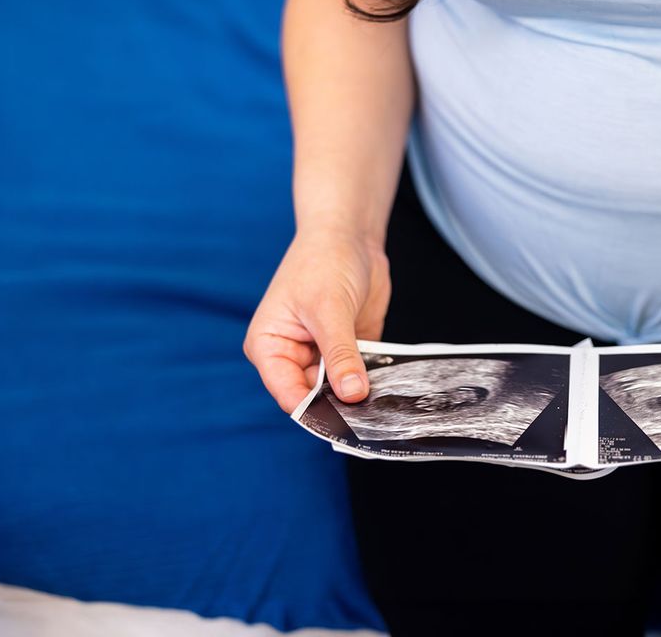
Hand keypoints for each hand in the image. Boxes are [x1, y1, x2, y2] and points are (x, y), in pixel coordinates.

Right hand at [243, 228, 390, 412]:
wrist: (349, 236)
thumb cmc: (322, 261)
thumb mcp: (329, 309)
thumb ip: (340, 354)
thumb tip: (352, 395)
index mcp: (269, 347)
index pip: (288, 394)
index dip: (314, 411)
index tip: (345, 424)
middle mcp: (292, 356)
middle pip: (314, 397)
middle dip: (341, 405)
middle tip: (371, 414)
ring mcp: (321, 355)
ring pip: (339, 391)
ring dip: (360, 394)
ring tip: (383, 400)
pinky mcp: (349, 351)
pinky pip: (361, 376)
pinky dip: (374, 381)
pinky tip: (391, 385)